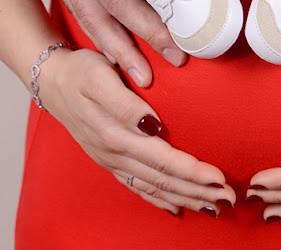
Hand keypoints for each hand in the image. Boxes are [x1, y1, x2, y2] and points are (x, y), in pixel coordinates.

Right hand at [39, 49, 235, 216]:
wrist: (51, 80)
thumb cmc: (81, 73)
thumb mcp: (100, 77)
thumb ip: (125, 104)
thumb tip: (150, 124)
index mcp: (117, 134)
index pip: (164, 159)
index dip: (193, 172)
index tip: (219, 179)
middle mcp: (115, 153)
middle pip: (163, 178)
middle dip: (198, 191)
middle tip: (228, 199)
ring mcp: (111, 160)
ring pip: (153, 187)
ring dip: (185, 198)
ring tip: (212, 206)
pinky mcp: (109, 161)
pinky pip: (137, 186)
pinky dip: (159, 199)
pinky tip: (176, 207)